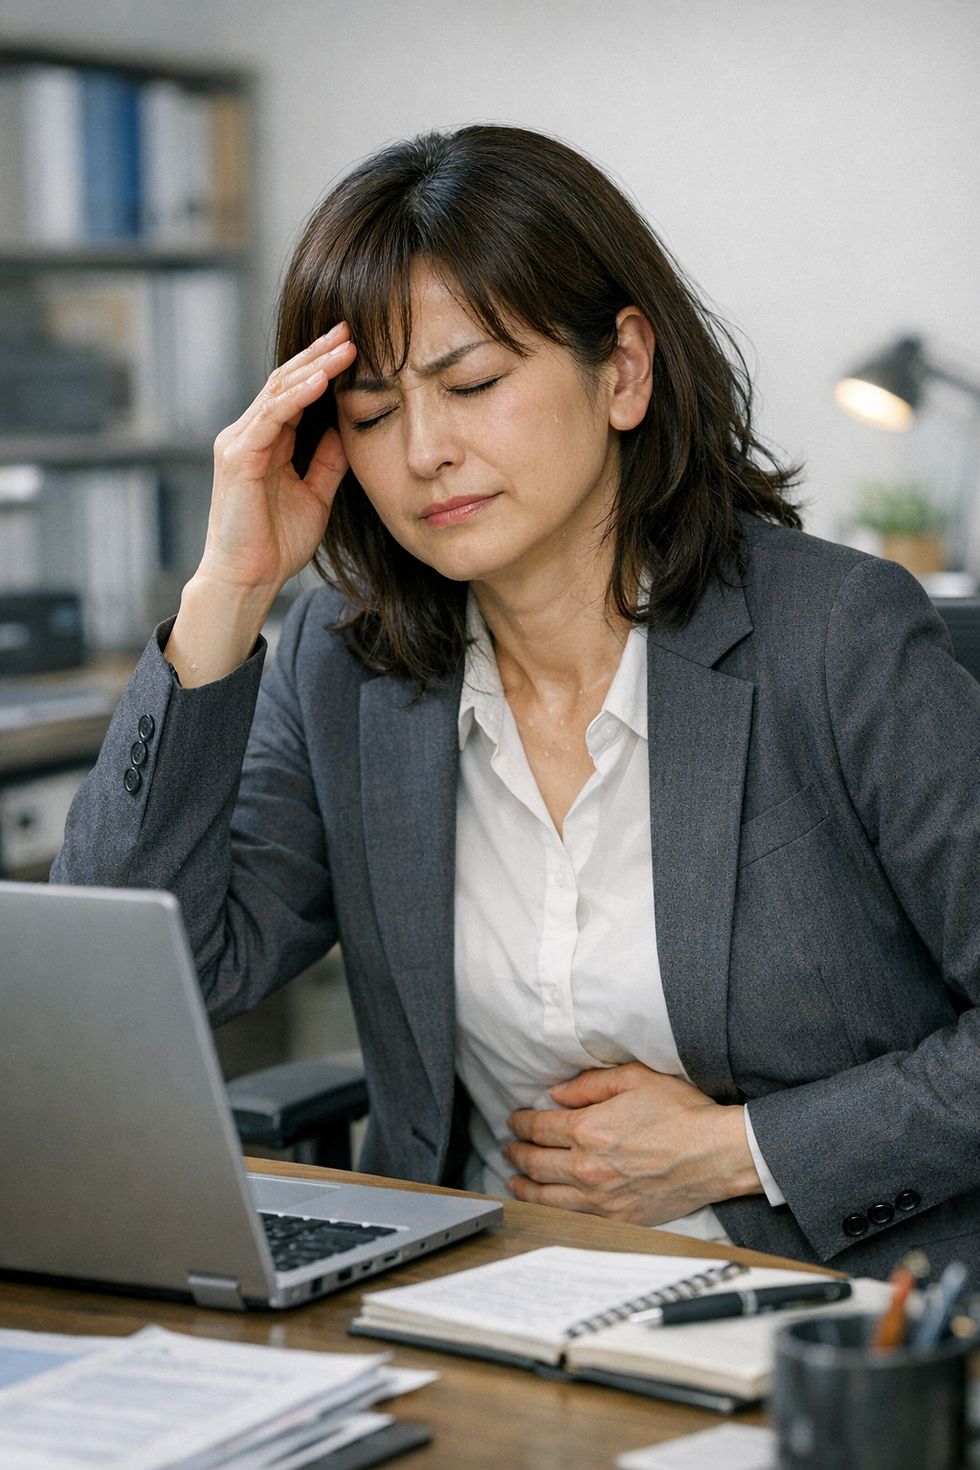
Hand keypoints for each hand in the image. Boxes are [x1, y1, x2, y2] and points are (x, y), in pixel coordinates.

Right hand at [165, 324, 355, 685]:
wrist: (248, 580)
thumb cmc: (276, 544)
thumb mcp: (316, 495)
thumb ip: (327, 461)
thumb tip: (346, 429)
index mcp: (266, 441)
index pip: (296, 392)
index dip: (324, 366)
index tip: (357, 344)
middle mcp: (248, 434)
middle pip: (287, 381)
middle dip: (320, 353)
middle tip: (352, 327)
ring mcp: (238, 443)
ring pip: (279, 392)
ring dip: (314, 366)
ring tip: (346, 345)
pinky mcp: (237, 458)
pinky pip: (270, 418)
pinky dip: (296, 398)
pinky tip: (321, 381)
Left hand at [503, 1062, 762, 1225]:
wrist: (716, 1154)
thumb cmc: (682, 1112)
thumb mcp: (636, 1078)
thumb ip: (590, 1085)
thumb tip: (557, 1094)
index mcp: (589, 1129)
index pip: (539, 1128)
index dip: (521, 1123)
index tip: (515, 1120)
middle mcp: (588, 1166)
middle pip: (536, 1163)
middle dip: (516, 1154)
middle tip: (509, 1148)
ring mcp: (602, 1198)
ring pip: (546, 1197)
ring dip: (524, 1186)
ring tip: (514, 1180)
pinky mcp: (618, 1219)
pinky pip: (573, 1218)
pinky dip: (550, 1211)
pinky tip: (546, 1205)